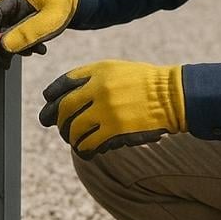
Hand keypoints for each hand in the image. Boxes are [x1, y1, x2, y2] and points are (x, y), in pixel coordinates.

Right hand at [0, 0, 78, 61]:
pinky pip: (10, 33)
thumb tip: (4, 46)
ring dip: (13, 47)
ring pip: (0, 32)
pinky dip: (20, 44)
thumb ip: (28, 32)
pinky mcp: (15, 15)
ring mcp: (9, 7)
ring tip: (33, 51)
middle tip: (4, 62)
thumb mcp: (50, 19)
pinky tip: (36, 48)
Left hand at [39, 60, 186, 158]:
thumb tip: (66, 95)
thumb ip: (92, 78)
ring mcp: (105, 110)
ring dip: (70, 137)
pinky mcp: (114, 130)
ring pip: (74, 129)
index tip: (48, 103)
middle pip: (63, 109)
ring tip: (73, 140)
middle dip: (55, 120)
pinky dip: (83, 149)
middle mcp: (98, 89)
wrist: (172, 95)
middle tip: (54, 126)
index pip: (63, 84)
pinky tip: (85, 149)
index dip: (51, 97)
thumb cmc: (145, 83)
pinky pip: (88, 143)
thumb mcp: (116, 69)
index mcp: (97, 72)